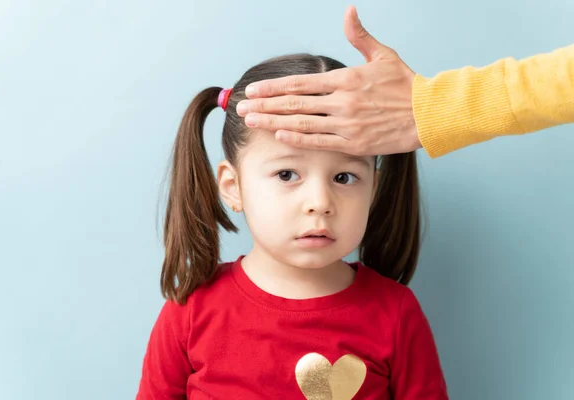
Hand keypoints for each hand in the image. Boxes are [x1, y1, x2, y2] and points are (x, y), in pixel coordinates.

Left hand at [236, 5, 421, 155]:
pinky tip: (279, 136)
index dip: (273, 87)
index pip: (300, 83)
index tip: (253, 90)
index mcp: (345, 79)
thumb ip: (359, 36)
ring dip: (273, 122)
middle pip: (294, 104)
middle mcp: (342, 102)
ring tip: (251, 121)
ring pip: (301, 123)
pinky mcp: (354, 143)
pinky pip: (320, 142)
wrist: (429, 114)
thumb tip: (349, 11)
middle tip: (241, 107)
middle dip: (264, 106)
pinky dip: (298, 139)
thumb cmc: (405, 85)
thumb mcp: (382, 55)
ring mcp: (346, 124)